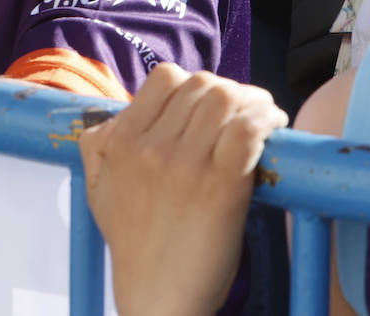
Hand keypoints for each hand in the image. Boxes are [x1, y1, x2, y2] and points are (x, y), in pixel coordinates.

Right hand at [79, 63, 286, 315]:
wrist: (156, 292)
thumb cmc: (132, 242)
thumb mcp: (95, 185)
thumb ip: (97, 143)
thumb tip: (116, 116)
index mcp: (120, 140)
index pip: (165, 78)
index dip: (193, 82)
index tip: (209, 101)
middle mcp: (151, 146)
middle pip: (202, 85)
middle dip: (230, 89)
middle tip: (245, 107)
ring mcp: (187, 165)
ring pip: (226, 100)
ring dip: (253, 101)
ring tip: (265, 115)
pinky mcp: (222, 187)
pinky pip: (247, 130)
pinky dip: (265, 121)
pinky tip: (273, 128)